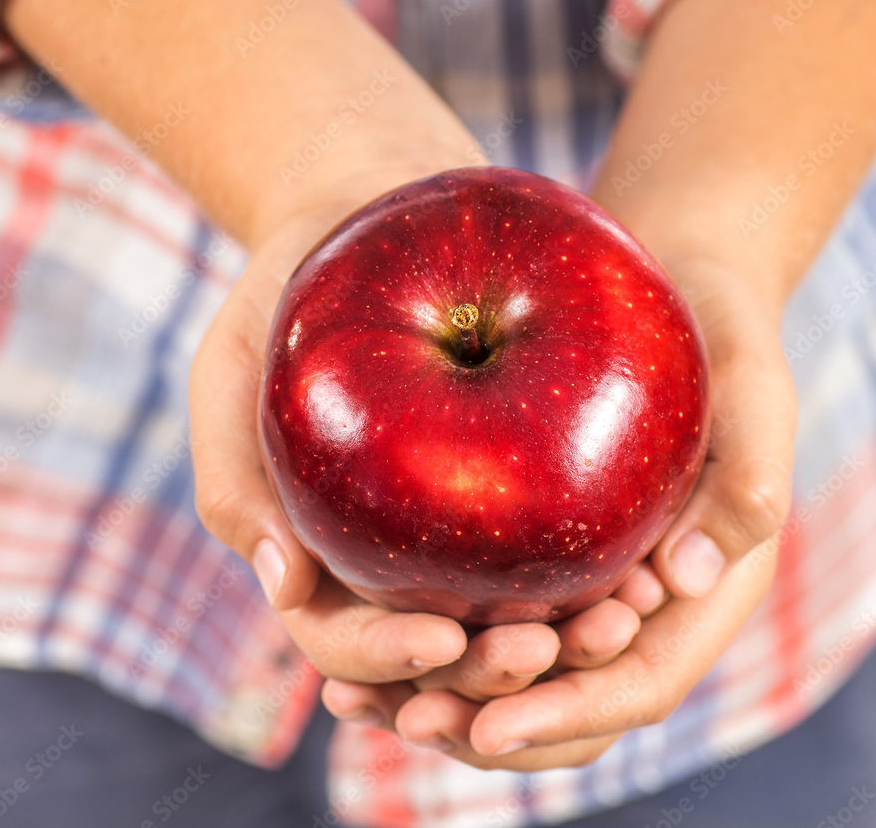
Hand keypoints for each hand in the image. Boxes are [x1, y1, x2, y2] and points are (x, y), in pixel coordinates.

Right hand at [188, 170, 673, 693]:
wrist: (363, 203)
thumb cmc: (282, 287)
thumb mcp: (230, 365)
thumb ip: (232, 477)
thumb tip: (285, 587)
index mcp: (314, 549)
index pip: (340, 641)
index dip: (385, 659)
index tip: (442, 640)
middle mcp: (389, 553)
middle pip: (438, 653)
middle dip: (489, 672)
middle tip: (544, 649)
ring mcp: (454, 523)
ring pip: (509, 616)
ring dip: (562, 643)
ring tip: (617, 624)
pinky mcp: (517, 482)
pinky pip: (560, 543)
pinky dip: (597, 571)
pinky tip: (645, 570)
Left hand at [322, 256, 795, 768]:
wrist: (677, 288)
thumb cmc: (722, 330)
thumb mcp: (751, 388)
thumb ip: (745, 477)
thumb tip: (688, 580)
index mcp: (702, 587)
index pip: (638, 684)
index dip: (565, 713)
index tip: (487, 730)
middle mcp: (639, 597)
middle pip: (565, 698)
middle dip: (487, 720)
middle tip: (405, 719)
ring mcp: (583, 572)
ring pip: (513, 666)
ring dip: (443, 691)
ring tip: (358, 696)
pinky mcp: (534, 539)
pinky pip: (480, 605)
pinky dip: (426, 631)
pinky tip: (357, 630)